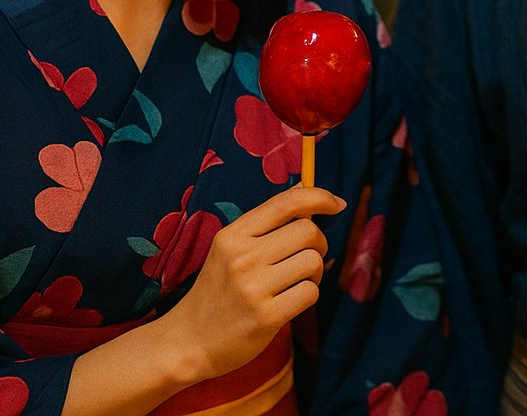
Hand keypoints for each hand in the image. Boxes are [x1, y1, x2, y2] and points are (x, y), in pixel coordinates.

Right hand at [160, 185, 344, 383]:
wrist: (189, 340)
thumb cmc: (218, 290)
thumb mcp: (230, 248)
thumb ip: (266, 220)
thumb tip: (304, 187)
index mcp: (233, 234)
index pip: (286, 202)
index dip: (319, 197)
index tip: (336, 203)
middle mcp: (242, 256)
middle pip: (308, 231)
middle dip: (318, 243)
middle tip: (305, 257)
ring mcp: (253, 287)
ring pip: (313, 261)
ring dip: (314, 272)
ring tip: (295, 281)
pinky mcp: (266, 316)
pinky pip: (311, 292)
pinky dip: (308, 295)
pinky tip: (290, 300)